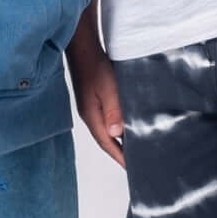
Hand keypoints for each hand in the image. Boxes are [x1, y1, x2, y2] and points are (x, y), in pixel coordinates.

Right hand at [71, 50, 125, 166]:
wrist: (83, 49)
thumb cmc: (95, 67)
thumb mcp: (107, 89)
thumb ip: (113, 111)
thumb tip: (116, 133)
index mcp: (91, 116)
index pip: (106, 143)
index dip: (119, 156)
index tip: (131, 168)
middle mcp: (89, 115)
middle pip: (105, 140)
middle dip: (118, 153)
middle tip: (134, 163)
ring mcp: (89, 108)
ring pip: (105, 130)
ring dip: (117, 141)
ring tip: (132, 149)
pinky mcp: (92, 100)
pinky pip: (105, 120)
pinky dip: (115, 128)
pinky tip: (124, 127)